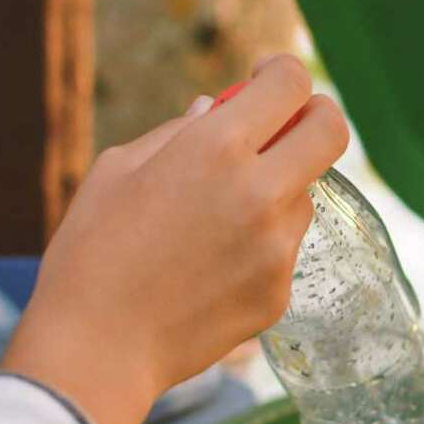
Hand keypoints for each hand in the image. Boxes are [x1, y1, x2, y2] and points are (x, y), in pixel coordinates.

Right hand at [0, 56, 349, 423]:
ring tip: (213, 220)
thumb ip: (179, 132)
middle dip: (315, 115)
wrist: (95, 350)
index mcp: (215, 149)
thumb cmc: (91, 253)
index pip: (291, 84)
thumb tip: (218, 108)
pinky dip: (260, 243)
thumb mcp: (117, 171)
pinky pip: (285, 247)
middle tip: (284, 124)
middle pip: (331, 131)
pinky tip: (210, 266)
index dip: (282, 72)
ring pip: (304, 194)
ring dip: (277, 189)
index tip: (265, 79)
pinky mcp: (280, 291)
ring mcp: (277, 247)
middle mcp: (260, 193)